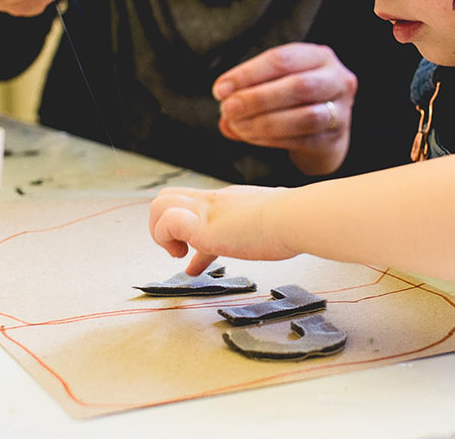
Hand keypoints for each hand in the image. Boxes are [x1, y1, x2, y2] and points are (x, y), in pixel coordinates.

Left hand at [148, 185, 294, 275]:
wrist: (295, 218)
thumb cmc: (293, 222)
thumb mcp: (273, 223)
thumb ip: (270, 227)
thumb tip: (285, 235)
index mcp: (228, 202)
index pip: (196, 207)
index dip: (185, 231)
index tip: (190, 258)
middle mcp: (212, 202)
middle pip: (167, 196)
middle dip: (162, 226)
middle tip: (182, 251)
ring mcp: (205, 212)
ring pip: (158, 204)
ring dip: (160, 233)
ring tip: (180, 254)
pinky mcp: (203, 227)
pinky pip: (167, 222)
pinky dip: (167, 239)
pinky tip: (186, 256)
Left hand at [213, 42, 356, 175]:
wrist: (327, 128)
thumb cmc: (294, 97)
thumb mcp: (276, 82)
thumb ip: (249, 89)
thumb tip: (224, 104)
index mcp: (320, 56)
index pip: (282, 59)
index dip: (248, 74)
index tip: (221, 89)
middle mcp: (337, 80)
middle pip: (298, 86)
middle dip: (257, 99)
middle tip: (228, 109)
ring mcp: (340, 111)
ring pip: (305, 117)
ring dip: (264, 122)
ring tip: (237, 125)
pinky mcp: (334, 138)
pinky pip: (303, 140)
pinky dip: (272, 139)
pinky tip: (251, 137)